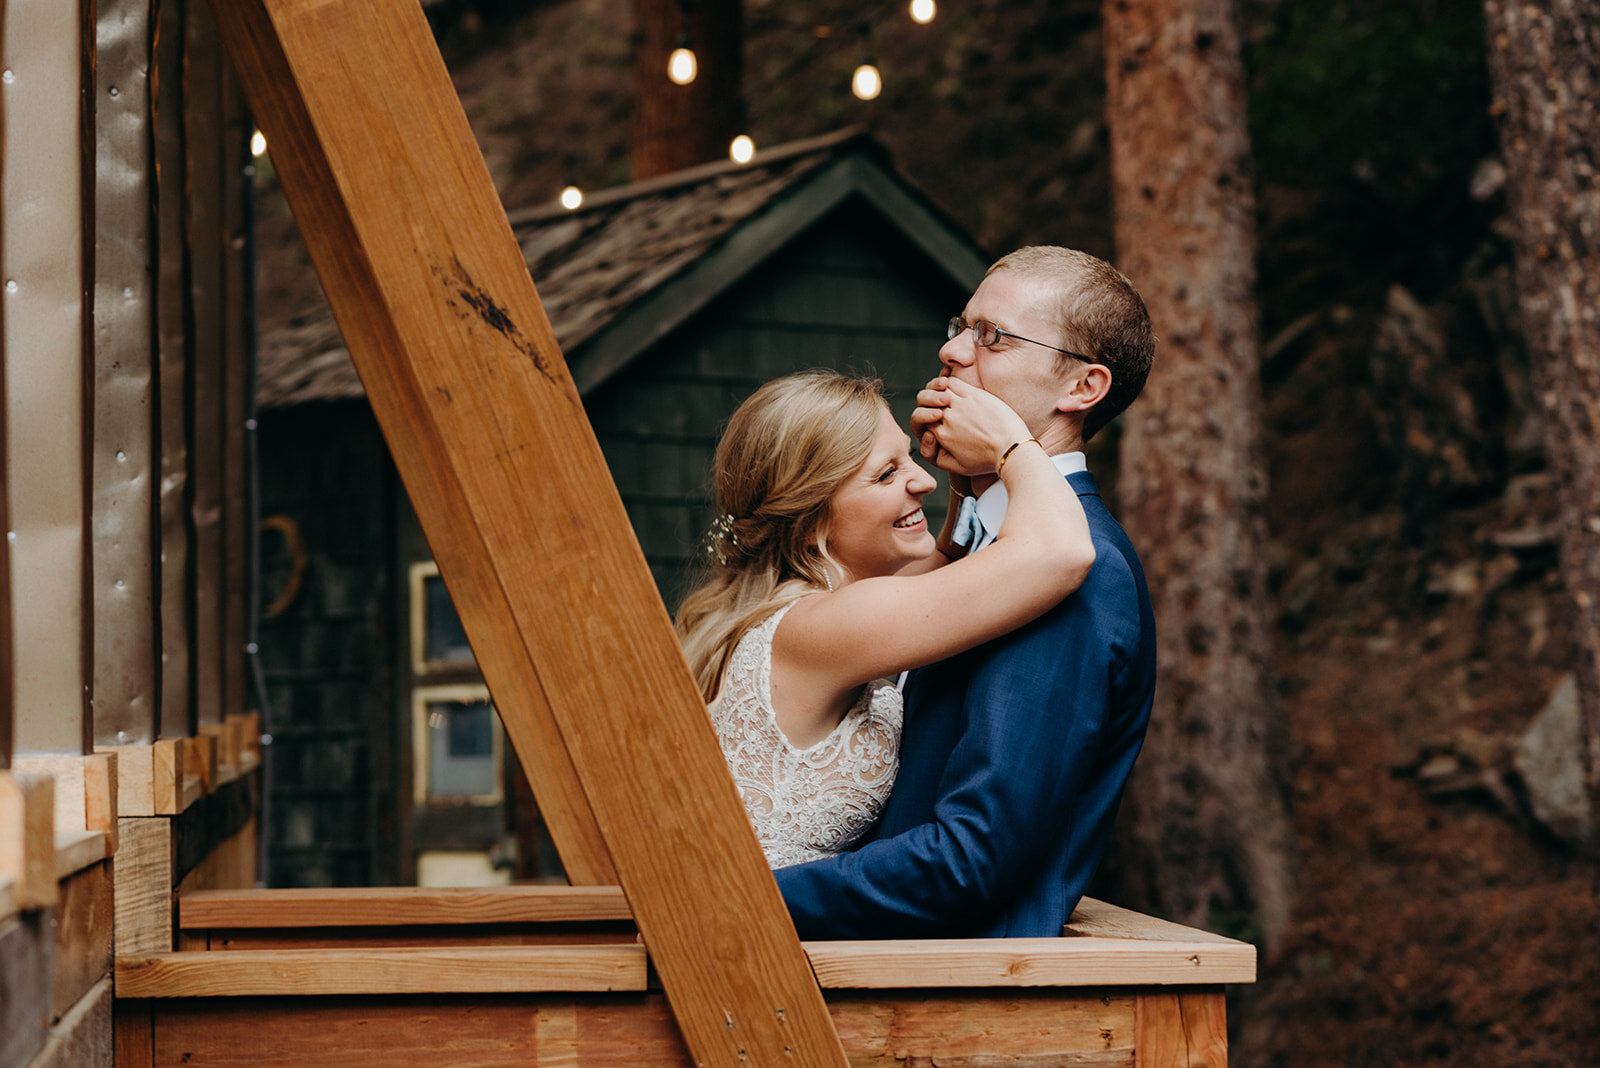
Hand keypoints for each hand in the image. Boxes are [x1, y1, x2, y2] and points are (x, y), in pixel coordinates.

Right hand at [914, 377, 1030, 475]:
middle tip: (937, 405)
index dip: (924, 418)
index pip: (922, 419)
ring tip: (943, 395)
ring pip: (936, 389)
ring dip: (934, 389)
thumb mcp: (958, 467)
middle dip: (926, 401)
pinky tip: (951, 386)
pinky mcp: (974, 395)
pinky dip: (947, 381)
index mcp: (942, 435)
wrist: (1012, 448)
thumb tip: (928, 437)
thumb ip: (936, 456)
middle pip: (925, 402)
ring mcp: (960, 404)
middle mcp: (948, 418)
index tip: (935, 420)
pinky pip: (952, 382)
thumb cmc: (989, 460)